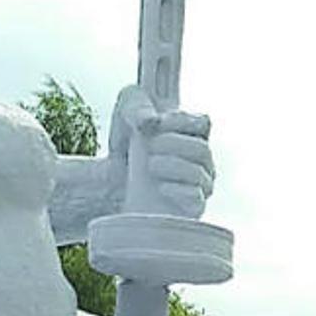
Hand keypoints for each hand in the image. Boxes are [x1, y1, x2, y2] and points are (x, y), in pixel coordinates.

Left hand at [108, 85, 213, 218]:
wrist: (112, 175)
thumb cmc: (126, 137)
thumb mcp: (126, 113)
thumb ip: (137, 109)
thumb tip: (151, 122)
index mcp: (191, 131)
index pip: (203, 123)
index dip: (183, 121)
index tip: (159, 122)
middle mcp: (201, 158)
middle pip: (202, 150)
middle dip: (175, 145)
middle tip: (151, 146)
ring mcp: (199, 183)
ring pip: (199, 174)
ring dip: (174, 166)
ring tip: (151, 166)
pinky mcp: (190, 206)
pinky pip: (197, 200)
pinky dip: (178, 192)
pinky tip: (160, 187)